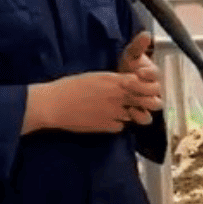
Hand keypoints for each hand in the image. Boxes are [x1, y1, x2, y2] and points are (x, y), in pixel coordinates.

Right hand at [27, 70, 163, 133]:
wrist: (54, 105)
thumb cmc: (69, 88)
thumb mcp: (95, 77)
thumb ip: (113, 81)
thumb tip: (124, 83)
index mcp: (114, 80)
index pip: (144, 83)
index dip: (148, 87)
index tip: (145, 88)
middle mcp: (118, 96)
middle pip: (146, 101)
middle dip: (148, 103)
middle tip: (141, 103)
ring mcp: (114, 112)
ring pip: (134, 115)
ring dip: (130, 114)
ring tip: (115, 111)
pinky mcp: (107, 126)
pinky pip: (120, 126)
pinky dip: (116, 124)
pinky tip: (104, 119)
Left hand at [119, 32, 160, 123]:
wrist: (114, 84)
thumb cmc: (127, 67)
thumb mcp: (130, 55)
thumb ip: (138, 46)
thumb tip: (147, 34)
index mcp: (152, 74)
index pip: (156, 73)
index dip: (149, 73)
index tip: (138, 71)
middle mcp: (154, 88)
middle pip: (157, 90)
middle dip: (142, 86)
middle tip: (126, 82)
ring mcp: (149, 101)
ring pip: (156, 105)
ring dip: (144, 102)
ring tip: (130, 98)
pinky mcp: (141, 113)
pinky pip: (146, 118)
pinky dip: (139, 116)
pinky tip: (129, 112)